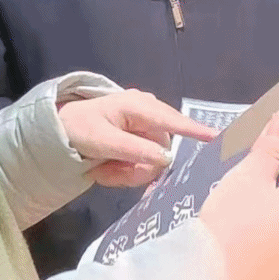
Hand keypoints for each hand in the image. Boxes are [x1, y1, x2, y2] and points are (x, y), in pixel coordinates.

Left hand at [59, 90, 216, 187]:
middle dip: (136, 168)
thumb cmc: (79, 128)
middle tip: (108, 172)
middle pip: (162, 151)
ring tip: (102, 170)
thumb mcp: (102, 139)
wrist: (60, 130)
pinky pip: (142, 165)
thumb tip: (166, 158)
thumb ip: (134, 149)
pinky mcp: (140, 144)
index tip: (218, 139)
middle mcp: (148, 115)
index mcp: (140, 106)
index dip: (195, 131)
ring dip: (127, 172)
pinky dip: (123, 172)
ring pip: (152, 163)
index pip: (173, 121)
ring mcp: (145, 130)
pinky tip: (105, 169)